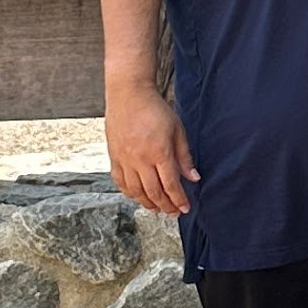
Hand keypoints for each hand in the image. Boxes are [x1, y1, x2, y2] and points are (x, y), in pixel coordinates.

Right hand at [105, 81, 198, 218]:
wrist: (128, 94)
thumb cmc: (155, 109)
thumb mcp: (177, 130)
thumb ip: (184, 156)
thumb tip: (193, 178)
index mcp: (159, 152)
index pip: (171, 184)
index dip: (179, 200)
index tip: (185, 208)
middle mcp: (140, 159)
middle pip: (154, 192)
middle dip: (165, 206)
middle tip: (173, 212)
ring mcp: (124, 159)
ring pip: (135, 191)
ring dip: (148, 203)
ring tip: (157, 208)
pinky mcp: (113, 156)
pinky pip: (120, 181)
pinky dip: (129, 193)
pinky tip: (137, 196)